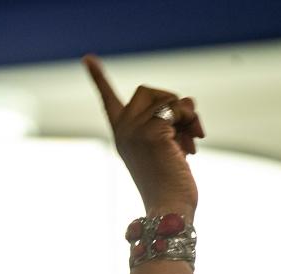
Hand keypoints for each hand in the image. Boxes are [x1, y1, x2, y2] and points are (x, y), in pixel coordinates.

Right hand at [82, 53, 204, 214]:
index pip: (108, 100)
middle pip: (148, 90)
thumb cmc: (170, 184)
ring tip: (191, 139)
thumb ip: (165, 123)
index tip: (87, 58)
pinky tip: (193, 144)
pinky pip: (179, 109)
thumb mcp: (164, 147)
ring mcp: (136, 130)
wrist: (169, 208)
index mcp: (122, 135)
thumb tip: (185, 105)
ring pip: (167, 98)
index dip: (98, 78)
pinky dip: (192, 123)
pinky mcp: (152, 132)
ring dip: (186, 114)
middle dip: (172, 103)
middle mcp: (123, 130)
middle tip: (184, 128)